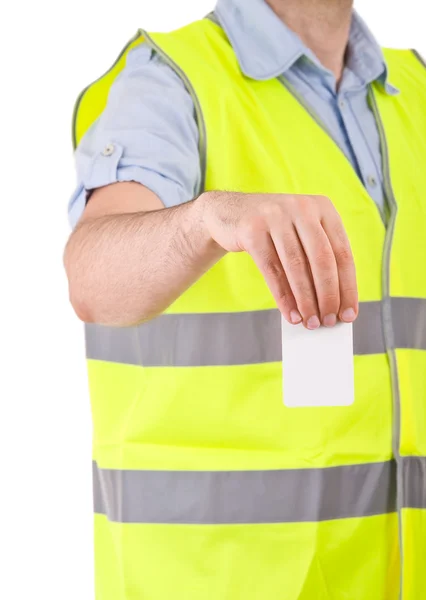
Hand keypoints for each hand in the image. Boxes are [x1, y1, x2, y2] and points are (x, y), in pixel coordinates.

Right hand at [200, 191, 357, 328]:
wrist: (230, 213)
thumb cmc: (274, 231)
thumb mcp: (301, 234)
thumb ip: (318, 260)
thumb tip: (333, 304)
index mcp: (323, 208)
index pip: (342, 253)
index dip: (347, 287)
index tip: (349, 314)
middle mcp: (302, 208)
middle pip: (322, 259)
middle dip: (328, 296)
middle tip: (329, 321)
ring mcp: (275, 216)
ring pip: (296, 266)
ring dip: (306, 300)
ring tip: (310, 322)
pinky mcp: (252, 230)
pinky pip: (271, 270)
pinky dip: (283, 297)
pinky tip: (291, 314)